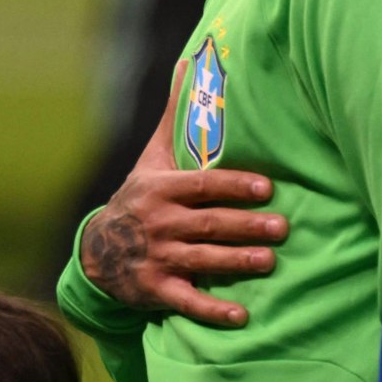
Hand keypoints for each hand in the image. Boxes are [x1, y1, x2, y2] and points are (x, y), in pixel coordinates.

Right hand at [79, 60, 287, 326]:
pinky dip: (213, 310)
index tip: (267, 187)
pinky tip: (241, 316)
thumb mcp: (150, 161)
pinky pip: (187, 302)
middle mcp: (159, 223)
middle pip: (208, 224)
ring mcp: (157, 258)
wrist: (98, 251)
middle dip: (246, 226)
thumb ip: (173, 120)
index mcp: (160, 189)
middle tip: (282, 227)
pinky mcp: (155, 290)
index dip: (234, 186)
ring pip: (202, 259)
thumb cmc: (138, 200)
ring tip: (270, 261)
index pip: (201, 186)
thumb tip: (189, 65)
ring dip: (237, 262)